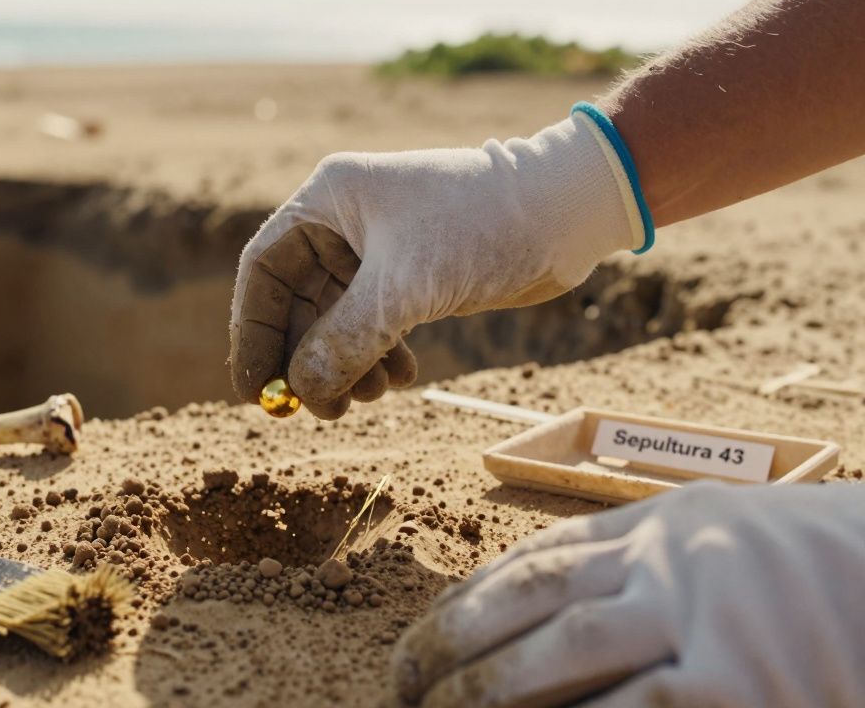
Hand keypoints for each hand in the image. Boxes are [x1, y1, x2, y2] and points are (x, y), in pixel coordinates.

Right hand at [228, 114, 641, 418]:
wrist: (568, 213)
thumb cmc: (482, 227)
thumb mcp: (403, 289)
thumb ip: (345, 342)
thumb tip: (303, 392)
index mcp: (327, 200)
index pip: (263, 271)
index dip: (253, 333)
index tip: (254, 390)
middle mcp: (344, 222)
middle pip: (297, 304)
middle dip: (308, 359)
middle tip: (321, 409)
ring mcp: (376, 250)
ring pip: (336, 322)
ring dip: (346, 366)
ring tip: (370, 396)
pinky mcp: (410, 276)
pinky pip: (372, 327)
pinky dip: (377, 359)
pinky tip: (401, 379)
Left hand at [392, 481, 864, 706]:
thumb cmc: (811, 581)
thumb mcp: (717, 546)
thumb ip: (631, 564)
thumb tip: (529, 610)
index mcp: (667, 525)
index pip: (541, 557)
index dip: (468, 599)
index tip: (421, 639)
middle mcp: (679, 559)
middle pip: (538, 598)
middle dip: (456, 645)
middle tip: (403, 686)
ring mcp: (711, 621)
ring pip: (565, 651)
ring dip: (488, 691)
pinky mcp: (740, 689)